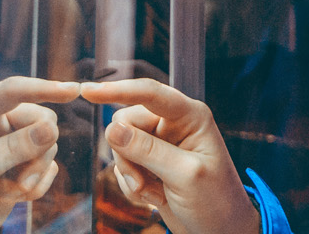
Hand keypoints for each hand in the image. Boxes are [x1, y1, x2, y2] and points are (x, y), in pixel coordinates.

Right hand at [80, 79, 259, 233]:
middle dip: (127, 155)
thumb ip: (148, 151)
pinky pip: (123, 165)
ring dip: (130, 174)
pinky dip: (132, 185)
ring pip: (120, 145)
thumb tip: (112, 129)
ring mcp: (160, 145)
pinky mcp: (150, 164)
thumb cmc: (217, 202)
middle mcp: (174, 125)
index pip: (150, 93)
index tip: (88, 91)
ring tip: (152, 193)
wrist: (221, 232)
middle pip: (127, 122)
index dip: (118, 90)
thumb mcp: (184, 175)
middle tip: (142, 182)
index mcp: (191, 116)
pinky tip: (153, 197)